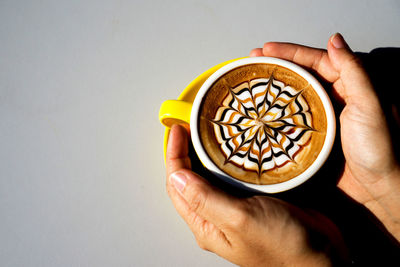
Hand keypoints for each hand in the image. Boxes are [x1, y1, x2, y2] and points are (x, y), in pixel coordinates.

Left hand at [166, 124, 347, 266]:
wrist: (322, 254)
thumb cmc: (283, 247)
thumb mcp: (239, 220)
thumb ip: (205, 199)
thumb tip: (177, 177)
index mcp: (206, 225)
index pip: (177, 186)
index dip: (174, 157)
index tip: (177, 131)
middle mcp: (216, 217)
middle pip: (190, 180)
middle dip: (184, 153)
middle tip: (188, 128)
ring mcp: (235, 208)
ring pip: (210, 177)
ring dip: (204, 155)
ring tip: (203, 132)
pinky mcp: (252, 200)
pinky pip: (232, 177)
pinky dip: (227, 160)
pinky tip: (231, 148)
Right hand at [250, 33, 399, 239]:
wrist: (377, 192)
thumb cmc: (380, 150)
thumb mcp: (370, 106)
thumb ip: (354, 72)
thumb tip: (335, 40)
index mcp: (348, 87)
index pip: (315, 61)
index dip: (290, 52)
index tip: (266, 48)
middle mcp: (332, 100)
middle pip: (298, 76)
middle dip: (274, 66)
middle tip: (252, 61)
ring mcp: (318, 120)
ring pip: (290, 97)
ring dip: (270, 89)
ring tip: (250, 82)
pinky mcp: (309, 139)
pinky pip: (286, 122)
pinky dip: (271, 115)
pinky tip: (258, 113)